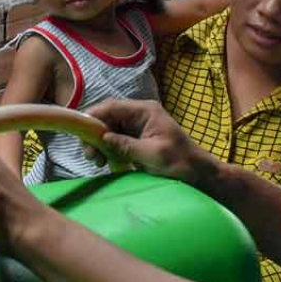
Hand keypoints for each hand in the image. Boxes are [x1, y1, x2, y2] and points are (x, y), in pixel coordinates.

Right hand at [86, 99, 213, 186]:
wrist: (200, 175)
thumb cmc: (181, 163)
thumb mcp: (152, 155)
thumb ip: (125, 145)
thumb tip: (102, 138)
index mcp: (145, 111)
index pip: (112, 107)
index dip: (93, 117)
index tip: (80, 134)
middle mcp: (140, 115)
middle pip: (107, 117)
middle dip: (95, 134)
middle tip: (91, 156)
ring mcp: (139, 127)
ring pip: (109, 129)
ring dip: (100, 144)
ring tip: (98, 161)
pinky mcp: (138, 140)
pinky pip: (116, 140)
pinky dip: (108, 150)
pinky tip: (106, 162)